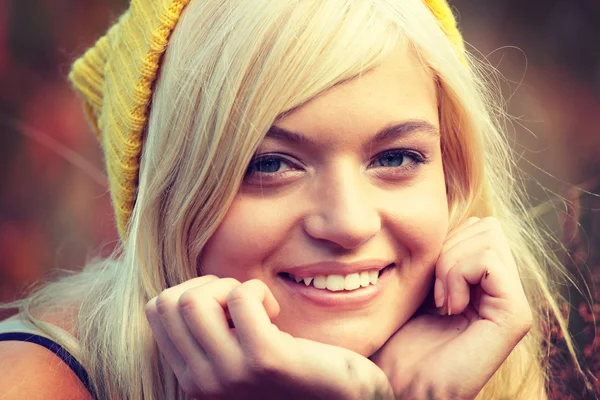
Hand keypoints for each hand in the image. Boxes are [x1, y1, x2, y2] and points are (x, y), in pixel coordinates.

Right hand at [145, 276, 393, 399]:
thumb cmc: (291, 374)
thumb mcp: (236, 357)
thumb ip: (210, 337)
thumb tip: (192, 292)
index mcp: (191, 379)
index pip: (157, 312)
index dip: (192, 293)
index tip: (225, 308)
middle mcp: (202, 383)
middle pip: (169, 302)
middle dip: (207, 288)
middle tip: (242, 305)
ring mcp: (231, 374)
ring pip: (194, 299)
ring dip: (230, 288)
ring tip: (258, 309)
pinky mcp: (265, 359)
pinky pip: (242, 297)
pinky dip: (259, 291)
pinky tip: (276, 313)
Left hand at [371, 217, 532, 398]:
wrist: (399, 381)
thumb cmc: (400, 335)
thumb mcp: (419, 282)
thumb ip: (444, 254)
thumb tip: (459, 218)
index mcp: (484, 283)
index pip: (479, 226)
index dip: (446, 241)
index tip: (427, 280)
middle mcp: (503, 291)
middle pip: (487, 226)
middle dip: (448, 248)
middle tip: (434, 290)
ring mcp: (511, 304)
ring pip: (488, 236)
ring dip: (449, 263)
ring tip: (440, 300)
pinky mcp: (514, 316)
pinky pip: (488, 261)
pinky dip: (458, 274)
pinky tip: (448, 307)